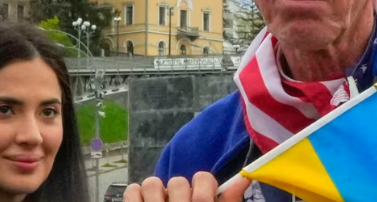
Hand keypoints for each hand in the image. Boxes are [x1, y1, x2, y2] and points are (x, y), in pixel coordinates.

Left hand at [124, 172, 250, 201]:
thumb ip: (229, 201)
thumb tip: (245, 177)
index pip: (203, 178)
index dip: (202, 185)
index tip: (201, 196)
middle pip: (177, 181)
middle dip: (179, 194)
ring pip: (152, 183)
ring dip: (156, 194)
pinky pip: (131, 192)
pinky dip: (136, 196)